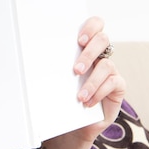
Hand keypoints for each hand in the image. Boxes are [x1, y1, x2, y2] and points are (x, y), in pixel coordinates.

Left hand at [33, 17, 125, 148]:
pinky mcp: (118, 86)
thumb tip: (30, 54)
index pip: (96, 24)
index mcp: (86, 45)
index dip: (91, 27)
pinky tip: (87, 102)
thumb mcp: (56, 77)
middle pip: (103, 40)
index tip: (78, 40)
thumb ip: (53, 63)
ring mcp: (111, 69)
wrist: (74, 123)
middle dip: (89, 53)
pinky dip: (99, 92)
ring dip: (91, 80)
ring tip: (79, 95)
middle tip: (76, 69)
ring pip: (107, 64)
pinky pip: (114, 83)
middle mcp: (100, 54)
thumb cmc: (63, 96)